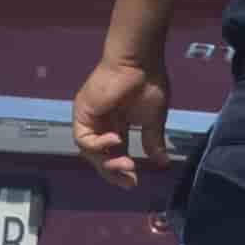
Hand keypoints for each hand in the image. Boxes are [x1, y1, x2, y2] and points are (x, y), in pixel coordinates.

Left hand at [72, 55, 170, 186]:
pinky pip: (83, 139)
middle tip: (129, 180)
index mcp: (118, 125)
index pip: (116, 154)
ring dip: (107, 162)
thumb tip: (162, 163)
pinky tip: (116, 140)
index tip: (135, 182)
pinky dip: (98, 145)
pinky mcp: (82, 114)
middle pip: (101, 157)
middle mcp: (102, 124)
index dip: (122, 169)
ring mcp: (90, 119)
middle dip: (114, 172)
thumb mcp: (153, 119)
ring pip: (91, 152)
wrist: (138, 62)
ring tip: (127, 164)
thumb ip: (152, 141)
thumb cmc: (147, 84)